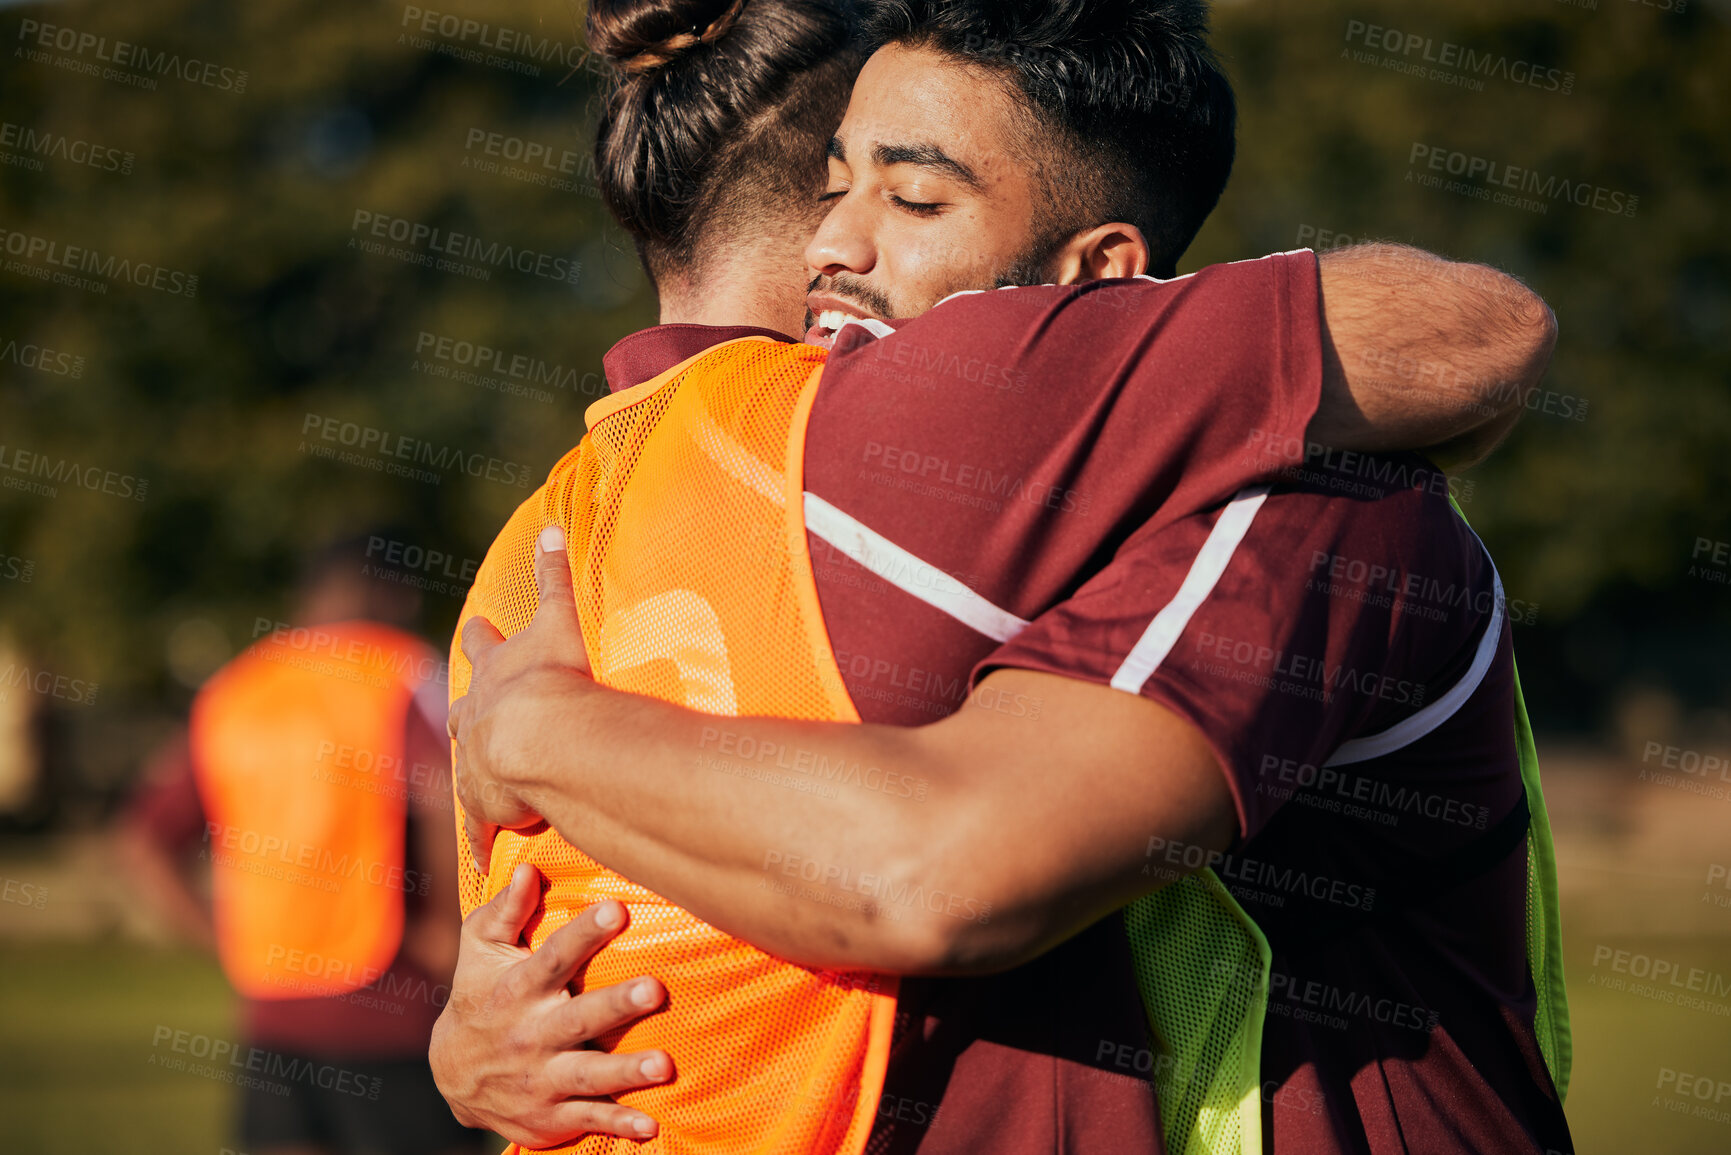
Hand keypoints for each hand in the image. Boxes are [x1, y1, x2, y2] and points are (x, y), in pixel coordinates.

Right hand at [430, 863, 672, 1145]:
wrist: (451, 1075)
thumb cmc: (479, 995)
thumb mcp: (480, 951)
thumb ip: (506, 911)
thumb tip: (527, 869)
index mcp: (519, 989)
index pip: (553, 957)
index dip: (584, 934)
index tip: (617, 910)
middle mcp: (532, 1034)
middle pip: (578, 1018)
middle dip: (616, 1005)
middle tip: (655, 988)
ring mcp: (541, 1078)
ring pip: (587, 1074)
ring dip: (626, 1072)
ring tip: (664, 1065)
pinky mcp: (550, 1115)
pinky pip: (587, 1119)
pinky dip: (618, 1125)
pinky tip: (651, 1126)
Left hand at [450, 525, 592, 870]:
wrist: (537, 738)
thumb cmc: (552, 678)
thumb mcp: (557, 619)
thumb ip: (555, 575)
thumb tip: (551, 526)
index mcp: (494, 672)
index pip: (484, 649)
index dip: (483, 639)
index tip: (477, 628)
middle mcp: (476, 717)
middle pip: (464, 710)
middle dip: (468, 709)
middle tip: (466, 711)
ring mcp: (477, 763)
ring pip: (469, 768)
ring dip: (474, 773)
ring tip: (477, 784)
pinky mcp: (485, 806)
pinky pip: (484, 828)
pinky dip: (484, 839)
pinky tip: (482, 859)